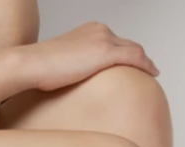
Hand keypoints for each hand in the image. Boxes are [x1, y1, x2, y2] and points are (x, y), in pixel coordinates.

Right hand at [14, 22, 158, 91]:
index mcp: (89, 30)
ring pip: (135, 49)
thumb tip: (80, 78)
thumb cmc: (41, 67)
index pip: (116, 40)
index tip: (133, 64)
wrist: (32, 63)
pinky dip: (146, 65)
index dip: (127, 52)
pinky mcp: (105, 52)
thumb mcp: (64, 61)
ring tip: (151, 72)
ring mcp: (103, 39)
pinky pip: (135, 57)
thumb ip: (77, 64)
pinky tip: (152, 74)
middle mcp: (99, 30)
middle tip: (147, 69)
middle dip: (139, 56)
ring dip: (145, 61)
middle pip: (128, 44)